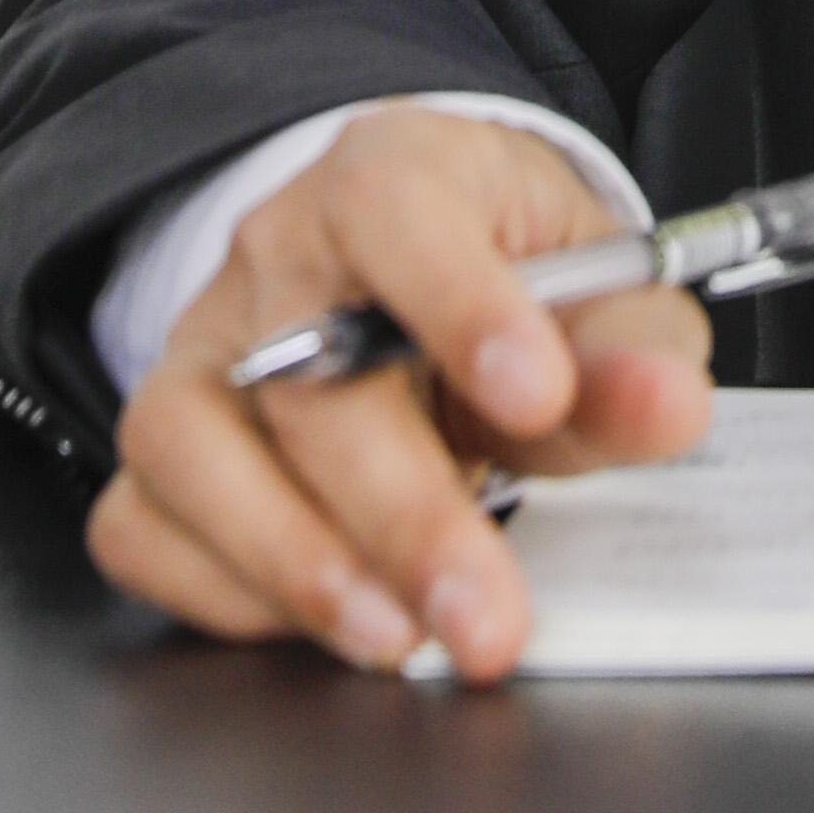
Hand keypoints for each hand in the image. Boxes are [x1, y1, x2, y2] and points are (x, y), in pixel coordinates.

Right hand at [86, 105, 710, 681]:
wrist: (409, 263)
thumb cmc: (505, 272)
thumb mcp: (596, 286)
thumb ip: (632, 352)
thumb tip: (669, 404)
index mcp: (390, 174)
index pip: (400, 211)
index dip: (464, 303)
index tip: (538, 397)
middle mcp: (277, 250)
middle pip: (306, 371)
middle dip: (405, 511)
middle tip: (486, 614)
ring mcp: (202, 344)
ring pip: (195, 449)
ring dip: (299, 564)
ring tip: (399, 638)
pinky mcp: (161, 440)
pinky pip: (144, 522)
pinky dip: (223, 590)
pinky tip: (320, 620)